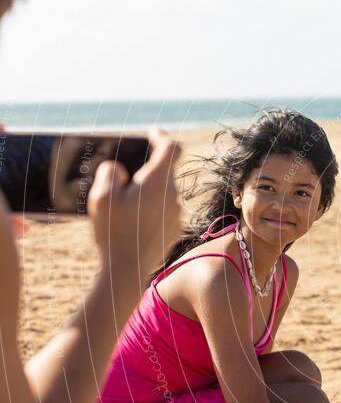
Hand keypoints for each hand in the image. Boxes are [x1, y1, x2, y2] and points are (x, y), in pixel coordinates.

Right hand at [88, 128, 181, 283]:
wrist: (127, 269)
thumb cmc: (113, 231)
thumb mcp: (102, 196)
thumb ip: (109, 173)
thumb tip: (118, 170)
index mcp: (158, 182)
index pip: (171, 148)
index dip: (162, 137)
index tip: (152, 133)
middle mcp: (173, 196)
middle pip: (164, 173)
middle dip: (146, 171)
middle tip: (122, 180)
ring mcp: (176, 214)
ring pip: (163, 194)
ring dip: (147, 193)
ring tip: (124, 207)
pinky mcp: (174, 229)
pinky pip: (163, 211)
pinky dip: (150, 210)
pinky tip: (132, 222)